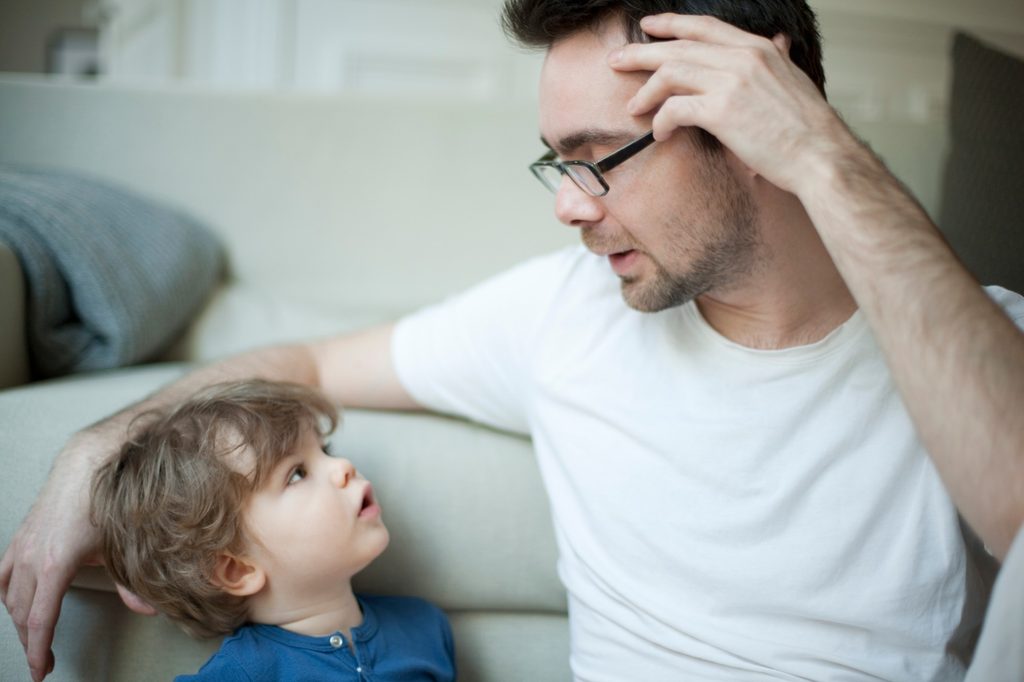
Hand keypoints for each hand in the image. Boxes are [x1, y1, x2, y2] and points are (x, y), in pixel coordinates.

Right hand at [0, 434, 154, 680]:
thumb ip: (133, 583)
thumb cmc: (106, 501)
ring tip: (33, 637)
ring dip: (19, 620)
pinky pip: (3, 574)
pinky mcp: (21, 537)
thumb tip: (149, 608)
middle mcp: (31, 559)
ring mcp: (22, 547)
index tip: (41, 670)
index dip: (39, 650)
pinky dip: (6, 593)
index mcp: (53, 566)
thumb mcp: (123, 547)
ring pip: (11, 596)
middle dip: (31, 641)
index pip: (40, 621)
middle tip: (41, 661)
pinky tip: (12, 602)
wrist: (88, 463)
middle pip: (22, 613)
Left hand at [608, 14, 860, 196]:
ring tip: (632, 107)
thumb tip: (779, 45)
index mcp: (759, 48)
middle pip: (679, 46)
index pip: (705, 27)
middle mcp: (743, 58)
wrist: (821, 156)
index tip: (648, 27)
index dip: (672, 25)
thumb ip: (778, 61)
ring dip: (646, 92)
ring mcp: (731, 81)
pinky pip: (674, 108)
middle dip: (641, 53)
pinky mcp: (721, 110)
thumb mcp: (793, 81)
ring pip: (670, 74)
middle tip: (616, 61)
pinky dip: (660, 121)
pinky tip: (658, 134)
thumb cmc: (807, 130)